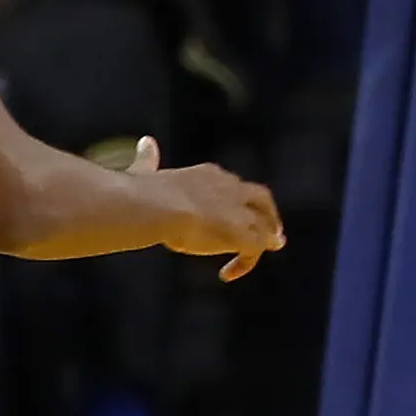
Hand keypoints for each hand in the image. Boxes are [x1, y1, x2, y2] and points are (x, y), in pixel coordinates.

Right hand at [125, 137, 284, 282]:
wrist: (154, 207)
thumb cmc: (142, 194)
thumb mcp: (145, 172)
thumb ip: (147, 161)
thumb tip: (145, 143)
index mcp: (209, 175)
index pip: (231, 184)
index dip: (234, 198)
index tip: (233, 209)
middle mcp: (230, 189)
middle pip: (261, 198)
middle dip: (268, 213)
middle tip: (272, 230)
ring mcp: (238, 212)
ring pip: (264, 226)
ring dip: (266, 239)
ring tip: (261, 252)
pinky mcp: (241, 233)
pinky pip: (255, 249)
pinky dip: (246, 261)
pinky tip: (230, 272)